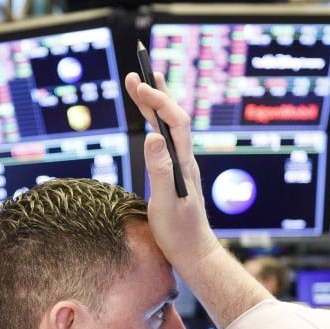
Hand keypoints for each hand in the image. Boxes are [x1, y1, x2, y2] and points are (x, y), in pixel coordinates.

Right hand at [123, 71, 210, 260]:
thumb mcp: (165, 202)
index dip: (158, 101)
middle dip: (155, 94)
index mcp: (183, 163)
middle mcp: (185, 160)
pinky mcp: (175, 175)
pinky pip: (167, 142)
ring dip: (156, 106)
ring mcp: (181, 167)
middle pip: (174, 118)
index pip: (175, 122)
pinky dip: (156, 126)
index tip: (139, 87)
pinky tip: (150, 124)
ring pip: (170, 128)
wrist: (194, 253)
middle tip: (135, 74)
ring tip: (142, 86)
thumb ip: (159, 169)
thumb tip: (153, 136)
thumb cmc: (179, 233)